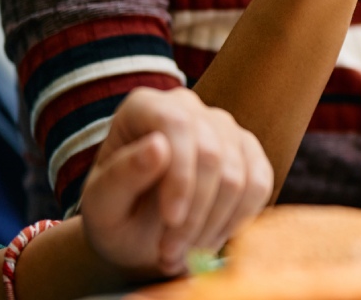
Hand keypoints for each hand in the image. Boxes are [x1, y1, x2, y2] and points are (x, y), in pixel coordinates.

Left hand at [79, 87, 272, 277]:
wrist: (140, 233)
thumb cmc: (116, 215)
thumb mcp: (101, 206)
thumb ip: (121, 176)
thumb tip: (157, 146)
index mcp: (145, 107)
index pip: (177, 125)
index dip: (180, 174)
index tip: (170, 220)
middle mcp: (188, 106)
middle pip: (212, 154)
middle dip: (195, 213)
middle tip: (170, 253)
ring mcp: (224, 127)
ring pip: (238, 176)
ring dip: (212, 225)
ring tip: (182, 253)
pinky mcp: (249, 152)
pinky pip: (259, 185)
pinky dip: (236, 222)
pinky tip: (208, 240)